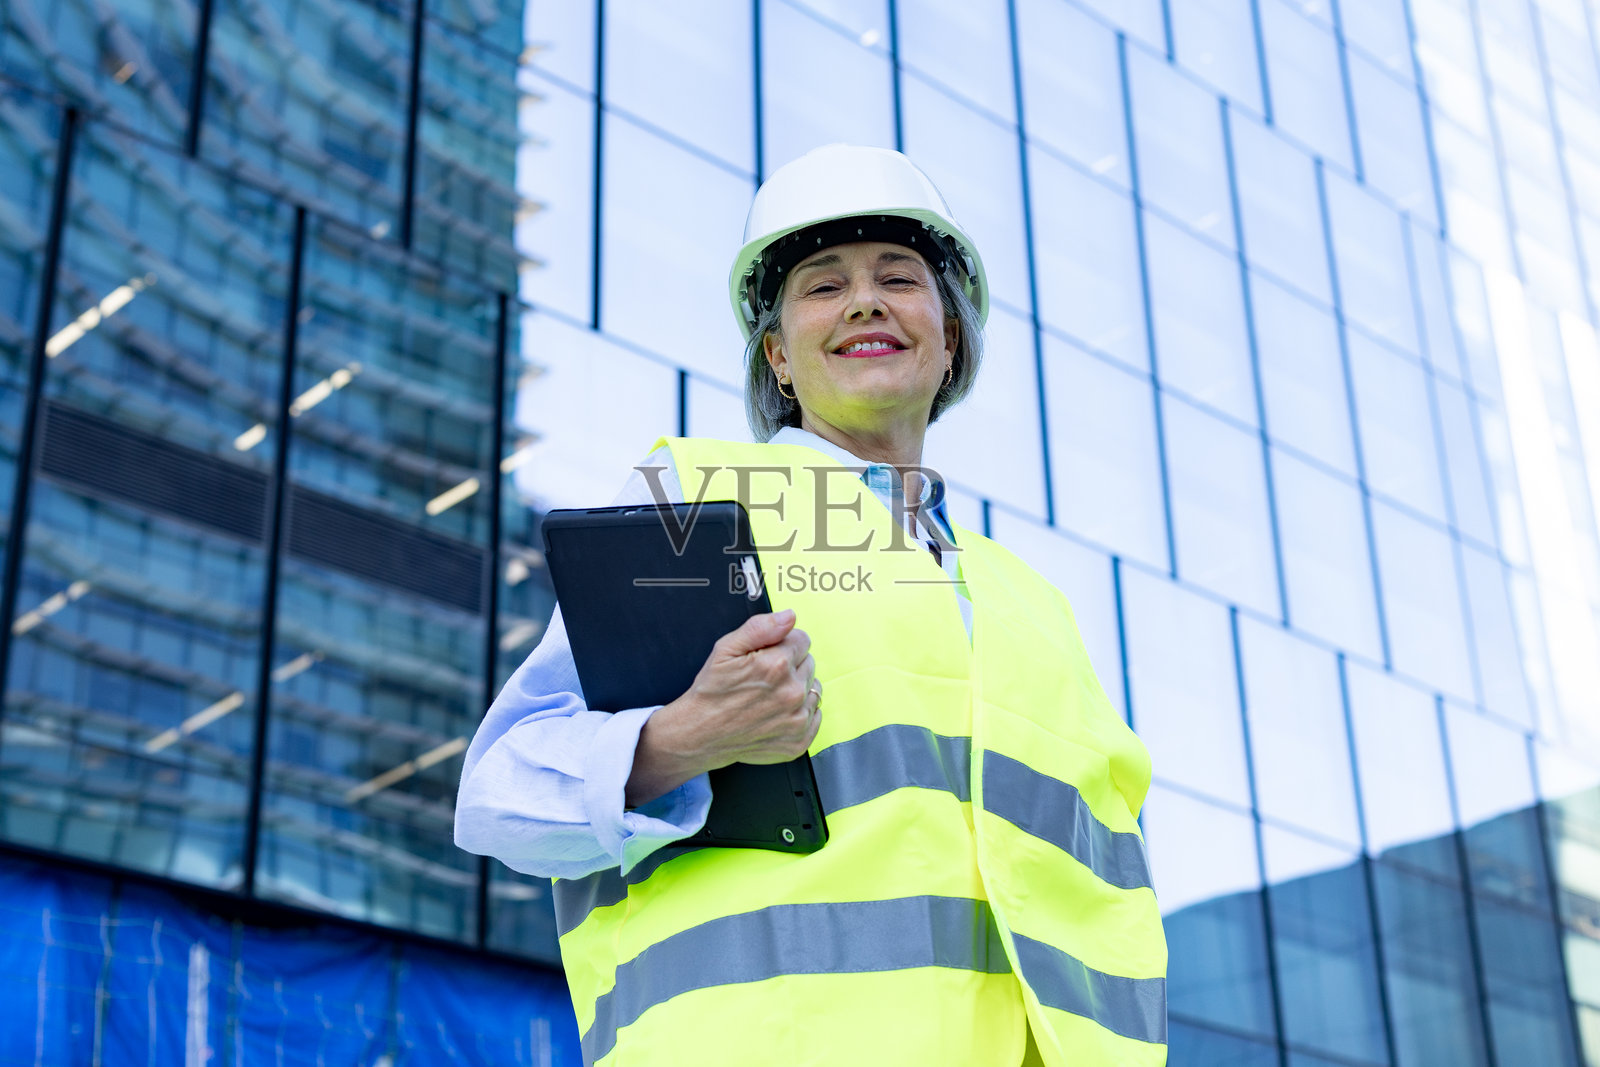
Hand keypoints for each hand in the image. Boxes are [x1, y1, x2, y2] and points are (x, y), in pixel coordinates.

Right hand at [626, 609, 821, 806]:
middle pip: (809, 662)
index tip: (766, 655)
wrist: (701, 734)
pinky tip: (777, 713)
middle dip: (790, 665)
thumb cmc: (712, 693)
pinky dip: (800, 712)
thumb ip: (760, 628)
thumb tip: (789, 617)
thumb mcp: (726, 649)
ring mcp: (797, 719)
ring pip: (813, 688)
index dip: (782, 644)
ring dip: (797, 688)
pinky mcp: (799, 740)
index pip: (802, 639)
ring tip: (769, 696)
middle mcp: (791, 693)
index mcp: (777, 666)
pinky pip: (815, 714)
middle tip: (763, 678)